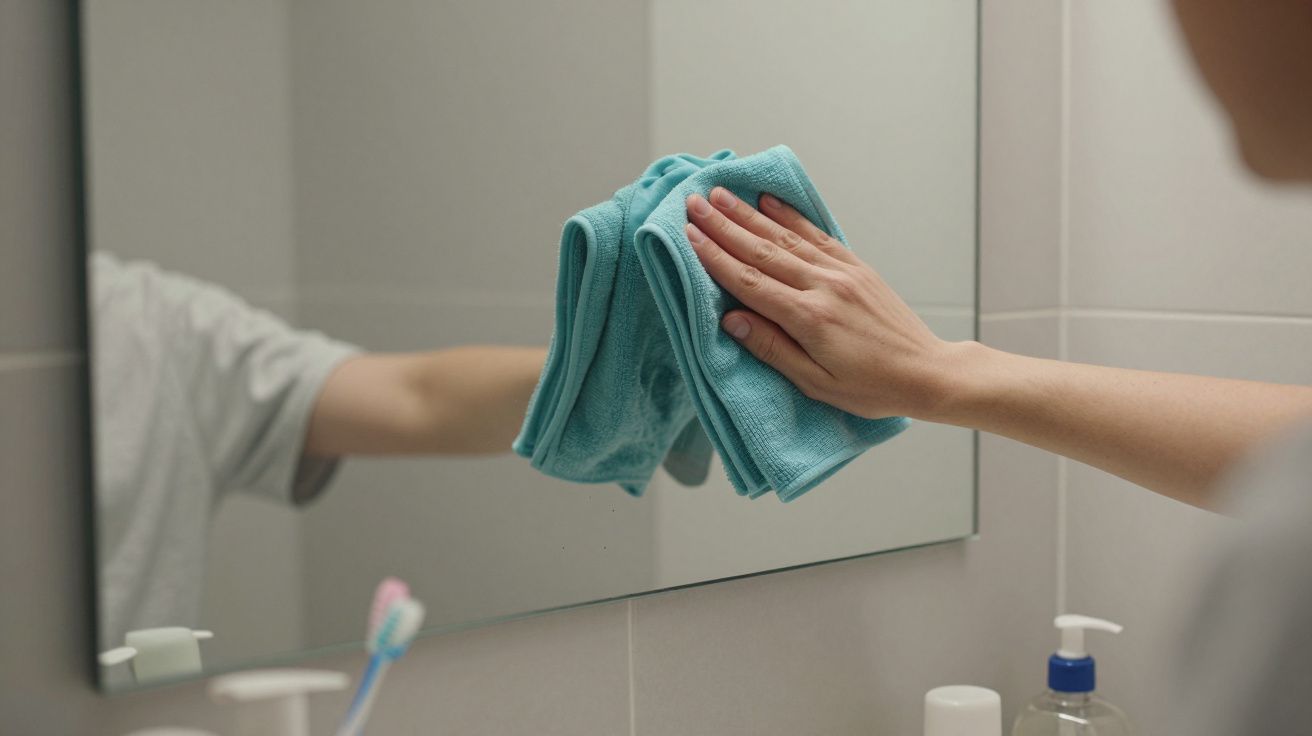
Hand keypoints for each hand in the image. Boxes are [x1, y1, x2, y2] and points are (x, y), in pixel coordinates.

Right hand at [684, 187, 967, 419]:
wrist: (926, 372)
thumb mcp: (816, 383)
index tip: (689, 235)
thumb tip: (731, 320)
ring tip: (721, 195)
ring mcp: (842, 272)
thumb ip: (772, 349)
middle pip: (762, 251)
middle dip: (724, 226)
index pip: (750, 282)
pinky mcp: (856, 266)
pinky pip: (817, 234)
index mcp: (810, 318)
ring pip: (786, 237)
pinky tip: (769, 202)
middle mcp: (824, 286)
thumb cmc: (871, 387)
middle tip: (694, 203)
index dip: (716, 257)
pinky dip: (791, 215)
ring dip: (749, 214)